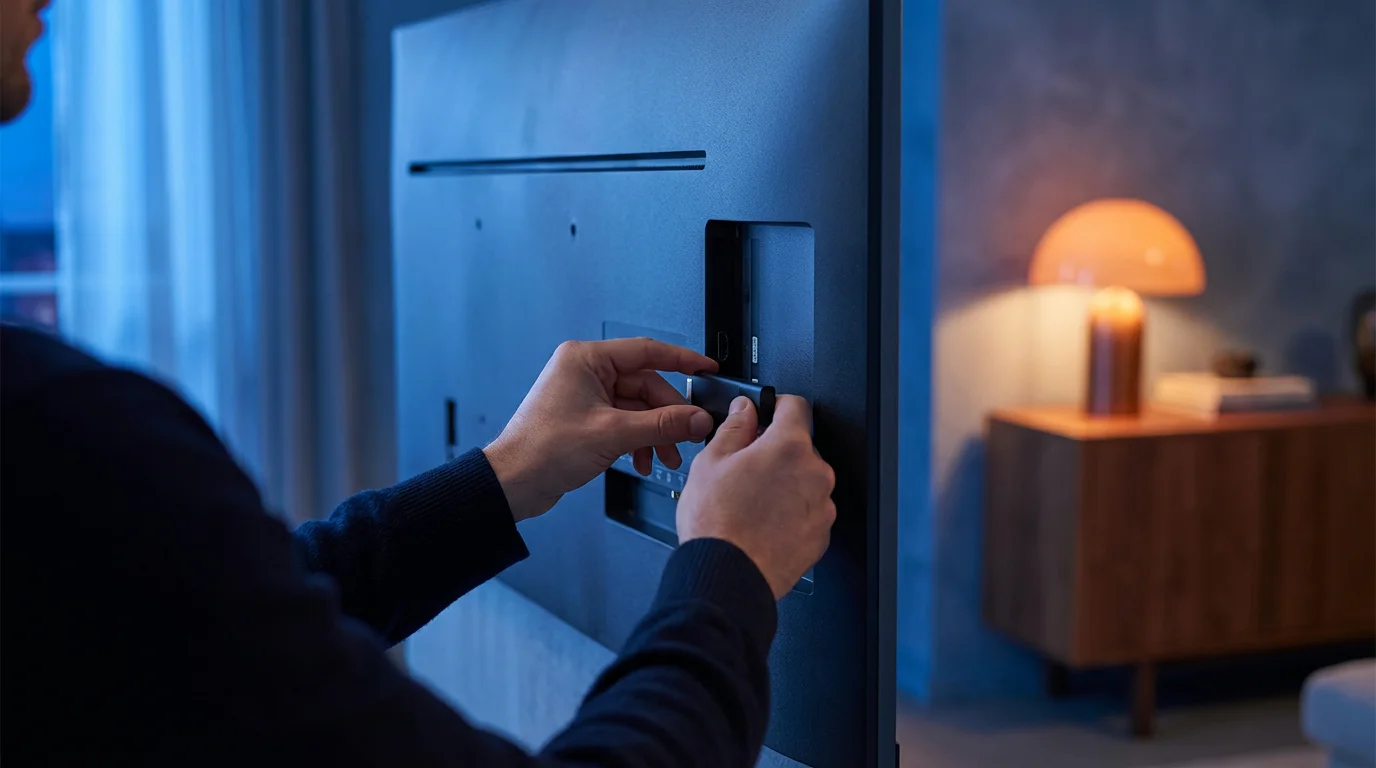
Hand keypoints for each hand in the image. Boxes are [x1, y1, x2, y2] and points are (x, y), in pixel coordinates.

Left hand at [484, 338, 718, 521]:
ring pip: (638, 408)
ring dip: (654, 433)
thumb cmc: (542, 449)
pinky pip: (625, 422)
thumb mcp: (612, 434)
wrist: (514, 483)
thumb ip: (661, 425)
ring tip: (665, 456)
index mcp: (586, 360)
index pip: (647, 351)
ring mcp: (587, 396)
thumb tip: (696, 419)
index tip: (706, 368)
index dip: (682, 360)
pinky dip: (638, 441)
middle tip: (688, 434)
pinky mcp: (587, 418)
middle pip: (646, 385)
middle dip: (667, 415)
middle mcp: (586, 372)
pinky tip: (642, 461)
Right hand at [675, 395, 835, 599]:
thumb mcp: (711, 462)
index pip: (796, 406)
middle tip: (747, 470)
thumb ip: (734, 427)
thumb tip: (744, 409)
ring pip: (805, 482)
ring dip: (786, 485)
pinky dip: (792, 513)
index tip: (769, 413)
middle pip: (800, 448)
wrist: (728, 575)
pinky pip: (809, 512)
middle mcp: (815, 473)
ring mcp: (822, 506)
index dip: (778, 406)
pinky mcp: (822, 535)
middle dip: (777, 453)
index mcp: (789, 446)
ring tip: (753, 504)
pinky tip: (764, 524)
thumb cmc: (717, 524)